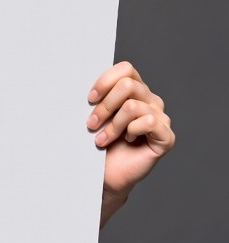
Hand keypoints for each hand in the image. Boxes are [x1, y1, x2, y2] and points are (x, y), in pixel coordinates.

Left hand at [86, 60, 174, 203]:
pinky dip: (131, 131)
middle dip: (105, 106)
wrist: (107, 173)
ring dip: (112, 124)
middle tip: (91, 124)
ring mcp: (161, 117)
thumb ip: (96, 95)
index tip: (89, 98)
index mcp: (135, 88)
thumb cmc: (99, 140)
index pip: (126, 68)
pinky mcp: (166, 136)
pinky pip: (149, 121)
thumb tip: (76, 76)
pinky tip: (128, 140)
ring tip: (102, 139)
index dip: (105, 81)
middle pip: (128, 85)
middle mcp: (151, 99)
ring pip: (133, 106)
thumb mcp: (95, 113)